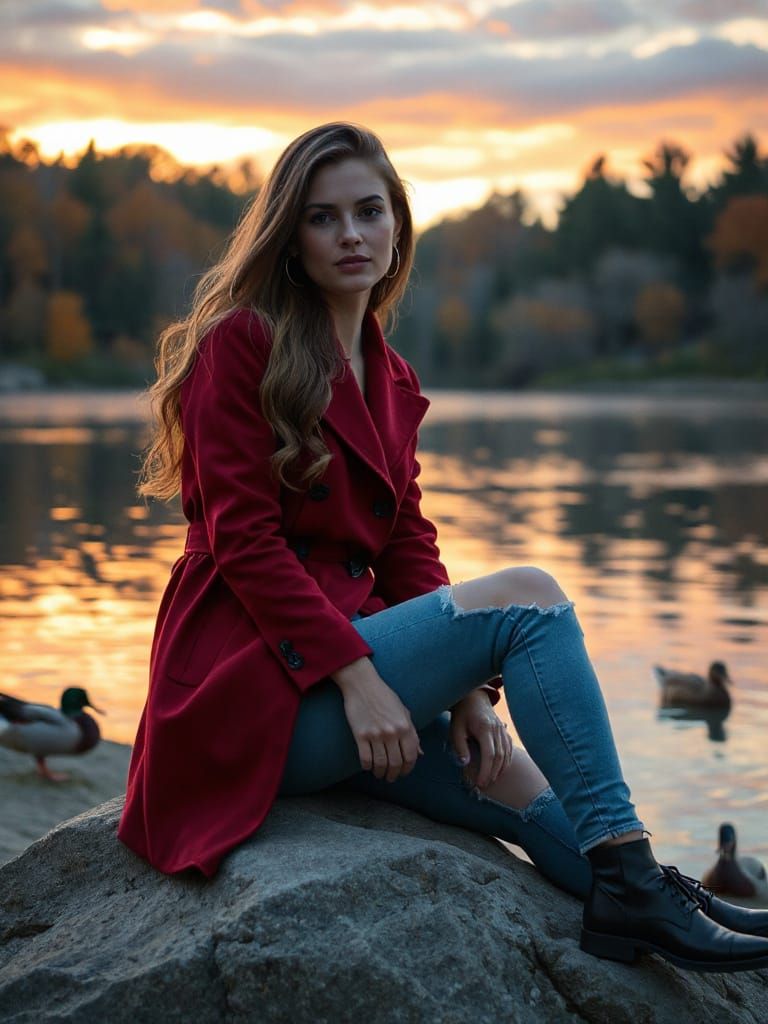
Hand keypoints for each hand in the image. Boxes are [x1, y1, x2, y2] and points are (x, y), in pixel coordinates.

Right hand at [333, 658, 422, 781]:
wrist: (362, 684)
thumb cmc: (384, 696)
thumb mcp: (403, 712)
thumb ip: (412, 733)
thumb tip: (420, 753)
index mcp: (405, 726)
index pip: (411, 756)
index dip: (408, 768)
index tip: (404, 772)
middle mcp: (392, 732)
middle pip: (396, 763)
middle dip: (394, 774)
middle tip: (391, 777)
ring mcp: (376, 734)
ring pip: (381, 764)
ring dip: (381, 773)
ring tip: (380, 774)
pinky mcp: (360, 735)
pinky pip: (365, 758)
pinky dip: (367, 767)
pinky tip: (368, 766)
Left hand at [450, 689, 513, 789]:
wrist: (473, 697)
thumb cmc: (462, 714)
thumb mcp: (456, 729)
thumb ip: (460, 746)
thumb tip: (465, 764)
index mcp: (484, 728)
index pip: (490, 754)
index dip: (486, 771)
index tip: (480, 782)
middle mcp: (497, 729)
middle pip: (500, 756)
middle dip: (493, 773)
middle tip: (484, 785)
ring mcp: (502, 729)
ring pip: (507, 753)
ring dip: (501, 769)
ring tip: (491, 780)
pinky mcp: (504, 730)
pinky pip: (509, 748)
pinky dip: (506, 760)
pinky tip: (500, 769)